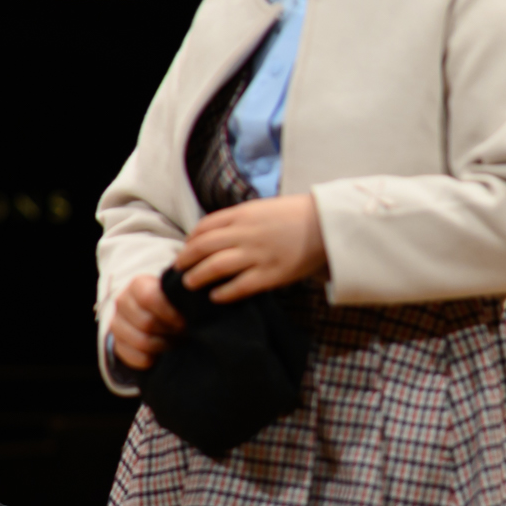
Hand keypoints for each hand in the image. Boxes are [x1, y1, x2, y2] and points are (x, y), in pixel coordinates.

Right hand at [109, 271, 184, 371]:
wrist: (151, 315)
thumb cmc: (169, 304)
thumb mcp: (173, 294)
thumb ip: (179, 298)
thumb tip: (192, 312)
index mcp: (137, 285)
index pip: (149, 298)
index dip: (170, 313)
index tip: (184, 322)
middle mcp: (122, 302)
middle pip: (146, 322)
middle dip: (169, 332)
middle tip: (182, 335)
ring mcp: (117, 324)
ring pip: (141, 342)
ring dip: (162, 346)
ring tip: (174, 344)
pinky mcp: (117, 343)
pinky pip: (135, 357)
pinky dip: (152, 360)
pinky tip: (161, 355)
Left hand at [174, 194, 325, 302]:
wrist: (328, 224)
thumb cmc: (295, 216)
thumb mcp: (262, 209)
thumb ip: (239, 220)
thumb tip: (215, 234)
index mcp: (243, 214)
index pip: (205, 227)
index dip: (190, 240)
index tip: (185, 249)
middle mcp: (246, 233)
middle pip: (203, 247)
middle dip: (186, 259)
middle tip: (178, 270)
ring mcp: (258, 254)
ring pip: (216, 267)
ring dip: (197, 276)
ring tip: (189, 284)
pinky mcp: (271, 274)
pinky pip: (240, 286)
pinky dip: (223, 293)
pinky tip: (215, 297)